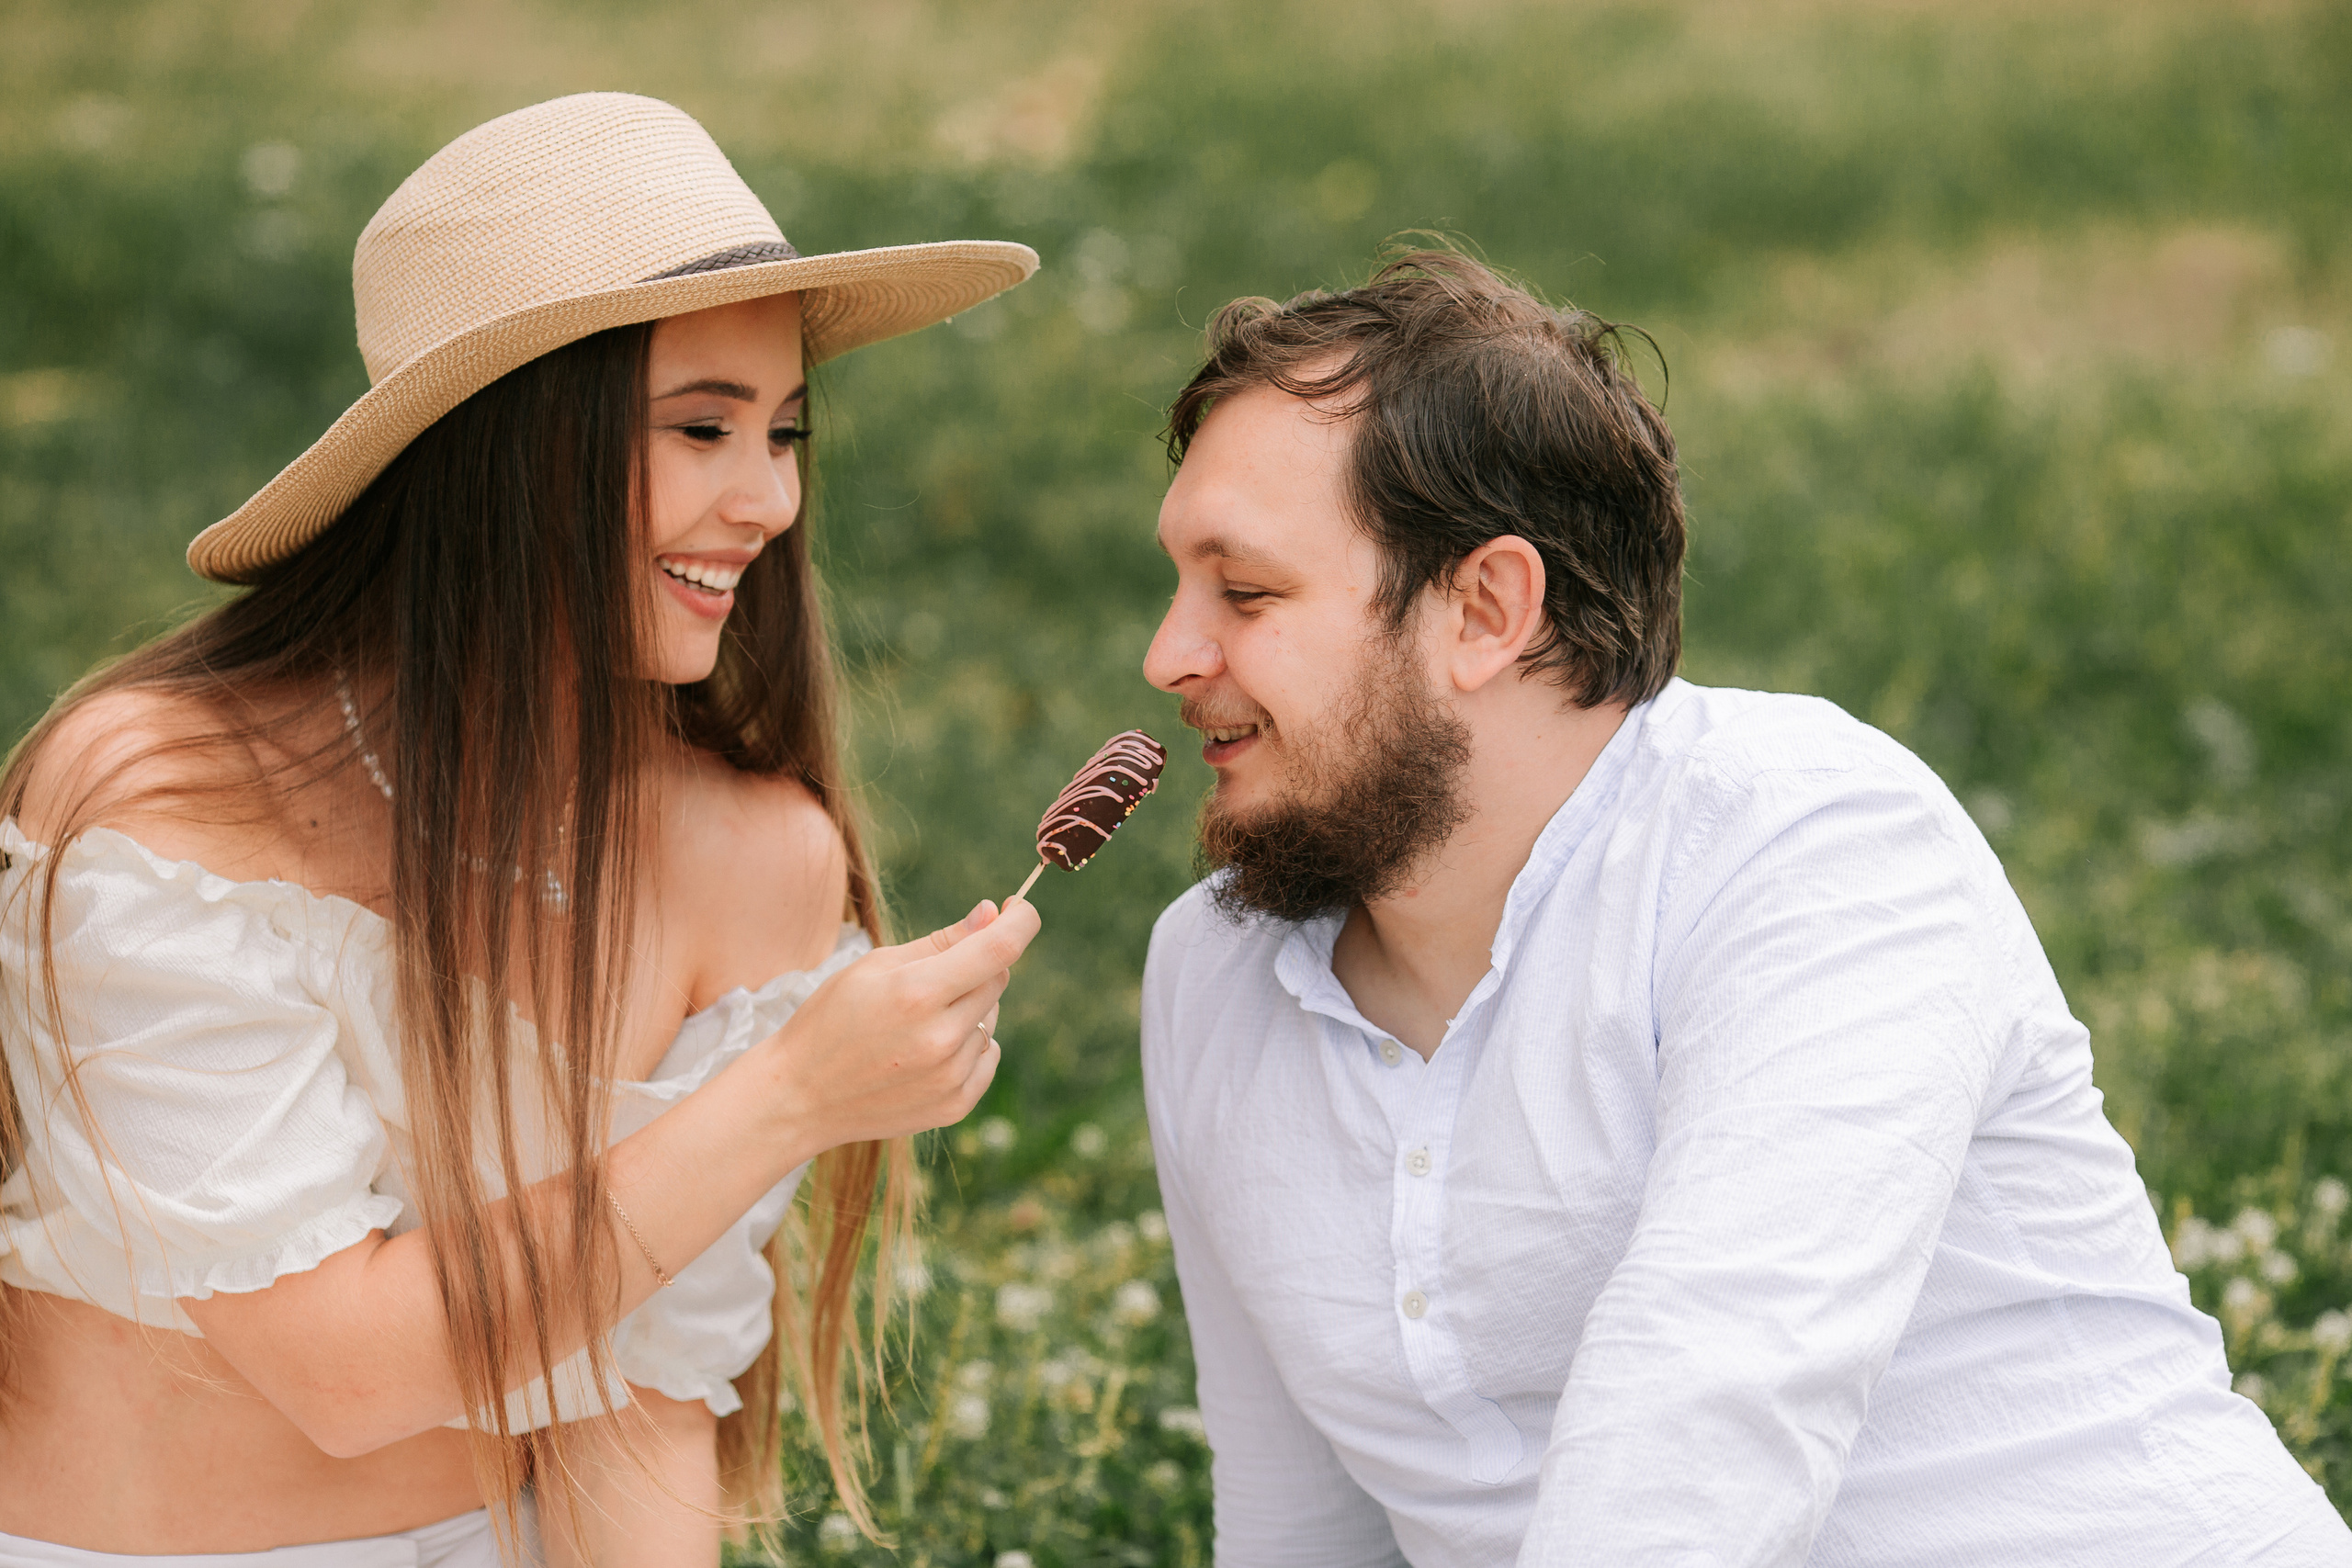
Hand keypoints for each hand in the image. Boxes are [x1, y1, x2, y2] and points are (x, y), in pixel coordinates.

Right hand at [759, 897, 1041, 1155]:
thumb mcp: (875, 966)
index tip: (1019, 908)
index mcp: (917, 993)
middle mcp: (941, 1038)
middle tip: (933, 977)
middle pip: (997, 980)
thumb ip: (942, 940)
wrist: (799, 1096)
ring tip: (915, 1025)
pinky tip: (926, 1053)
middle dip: (978, 967)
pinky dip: (969, 1047)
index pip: (1000, 948)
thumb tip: (993, 913)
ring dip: (969, 1011)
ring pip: (992, 1019)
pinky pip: (988, 1056)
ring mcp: (950, 1077)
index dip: (1021, 921)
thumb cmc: (831, 1018)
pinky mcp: (955, 1106)